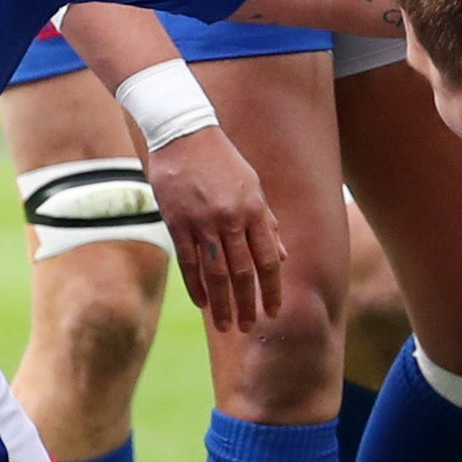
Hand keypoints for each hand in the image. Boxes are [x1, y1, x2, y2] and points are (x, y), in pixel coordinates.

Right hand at [144, 129, 286, 335]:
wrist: (183, 134)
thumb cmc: (223, 160)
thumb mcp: (253, 186)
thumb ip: (267, 223)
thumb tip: (283, 256)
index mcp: (254, 210)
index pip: (268, 260)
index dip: (272, 289)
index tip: (273, 311)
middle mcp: (231, 219)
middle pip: (243, 273)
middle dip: (247, 304)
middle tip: (249, 328)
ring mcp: (202, 222)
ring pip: (216, 273)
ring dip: (222, 304)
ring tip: (226, 326)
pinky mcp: (177, 223)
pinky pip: (189, 262)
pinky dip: (196, 285)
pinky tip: (203, 303)